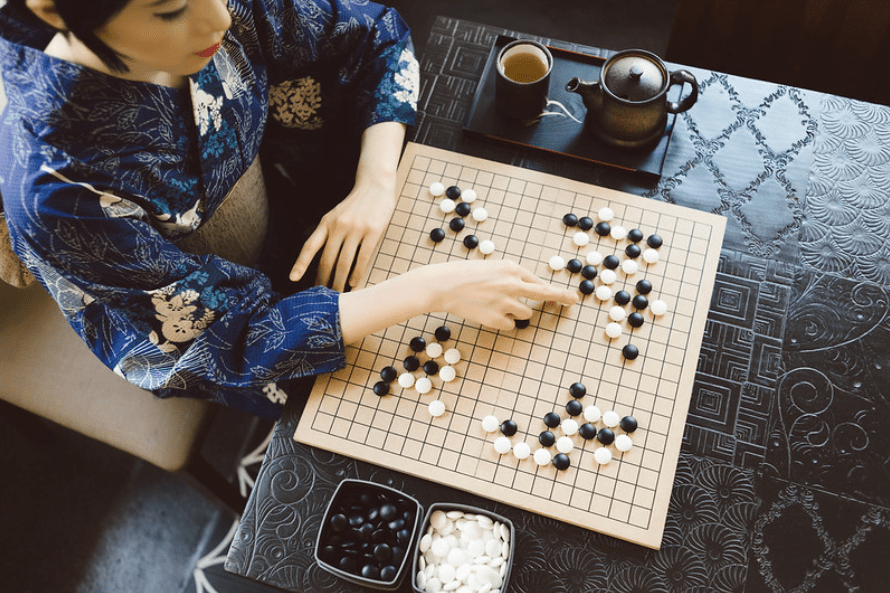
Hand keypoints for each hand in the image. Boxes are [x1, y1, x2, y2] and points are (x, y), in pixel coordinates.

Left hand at [288, 175, 394, 290]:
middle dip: (323, 281)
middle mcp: (338, 226)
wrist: (375, 185)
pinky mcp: (373, 232)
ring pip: (344, 262)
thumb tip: (324, 260)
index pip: (310, 246)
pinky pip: (363, 257)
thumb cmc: (355, 204)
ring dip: (339, 282)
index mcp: (326, 222)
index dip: (300, 263)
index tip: (293, 278)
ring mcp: (356, 229)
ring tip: (338, 294)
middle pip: (327, 260)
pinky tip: (353, 283)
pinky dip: (357, 273)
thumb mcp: (336, 215)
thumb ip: (329, 233)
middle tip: (321, 297)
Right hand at [420, 259, 579, 330]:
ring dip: (516, 312)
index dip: (555, 292)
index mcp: (512, 268)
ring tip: (495, 305)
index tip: (570, 298)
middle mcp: (512, 284)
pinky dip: (502, 322)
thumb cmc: (464, 274)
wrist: (443, 285)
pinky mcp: (496, 319)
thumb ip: (511, 277)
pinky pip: (510, 325)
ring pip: (526, 314)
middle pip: (545, 294)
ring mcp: (506, 302)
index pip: (539, 282)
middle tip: (573, 301)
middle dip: (562, 298)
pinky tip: (486, 313)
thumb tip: (528, 289)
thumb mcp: (491, 268)